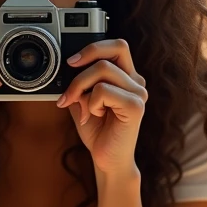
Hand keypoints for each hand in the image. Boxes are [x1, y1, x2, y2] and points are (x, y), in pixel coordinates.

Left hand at [56, 38, 147, 175]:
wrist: (106, 160)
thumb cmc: (97, 131)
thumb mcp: (82, 100)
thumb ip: (80, 82)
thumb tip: (68, 67)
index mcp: (127, 77)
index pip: (117, 46)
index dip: (94, 47)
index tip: (71, 62)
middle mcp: (136, 82)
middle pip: (113, 50)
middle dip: (84, 62)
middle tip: (69, 83)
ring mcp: (138, 93)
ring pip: (102, 70)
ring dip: (81, 88)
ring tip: (82, 108)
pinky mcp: (135, 106)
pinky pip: (103, 91)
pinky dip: (91, 103)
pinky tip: (95, 116)